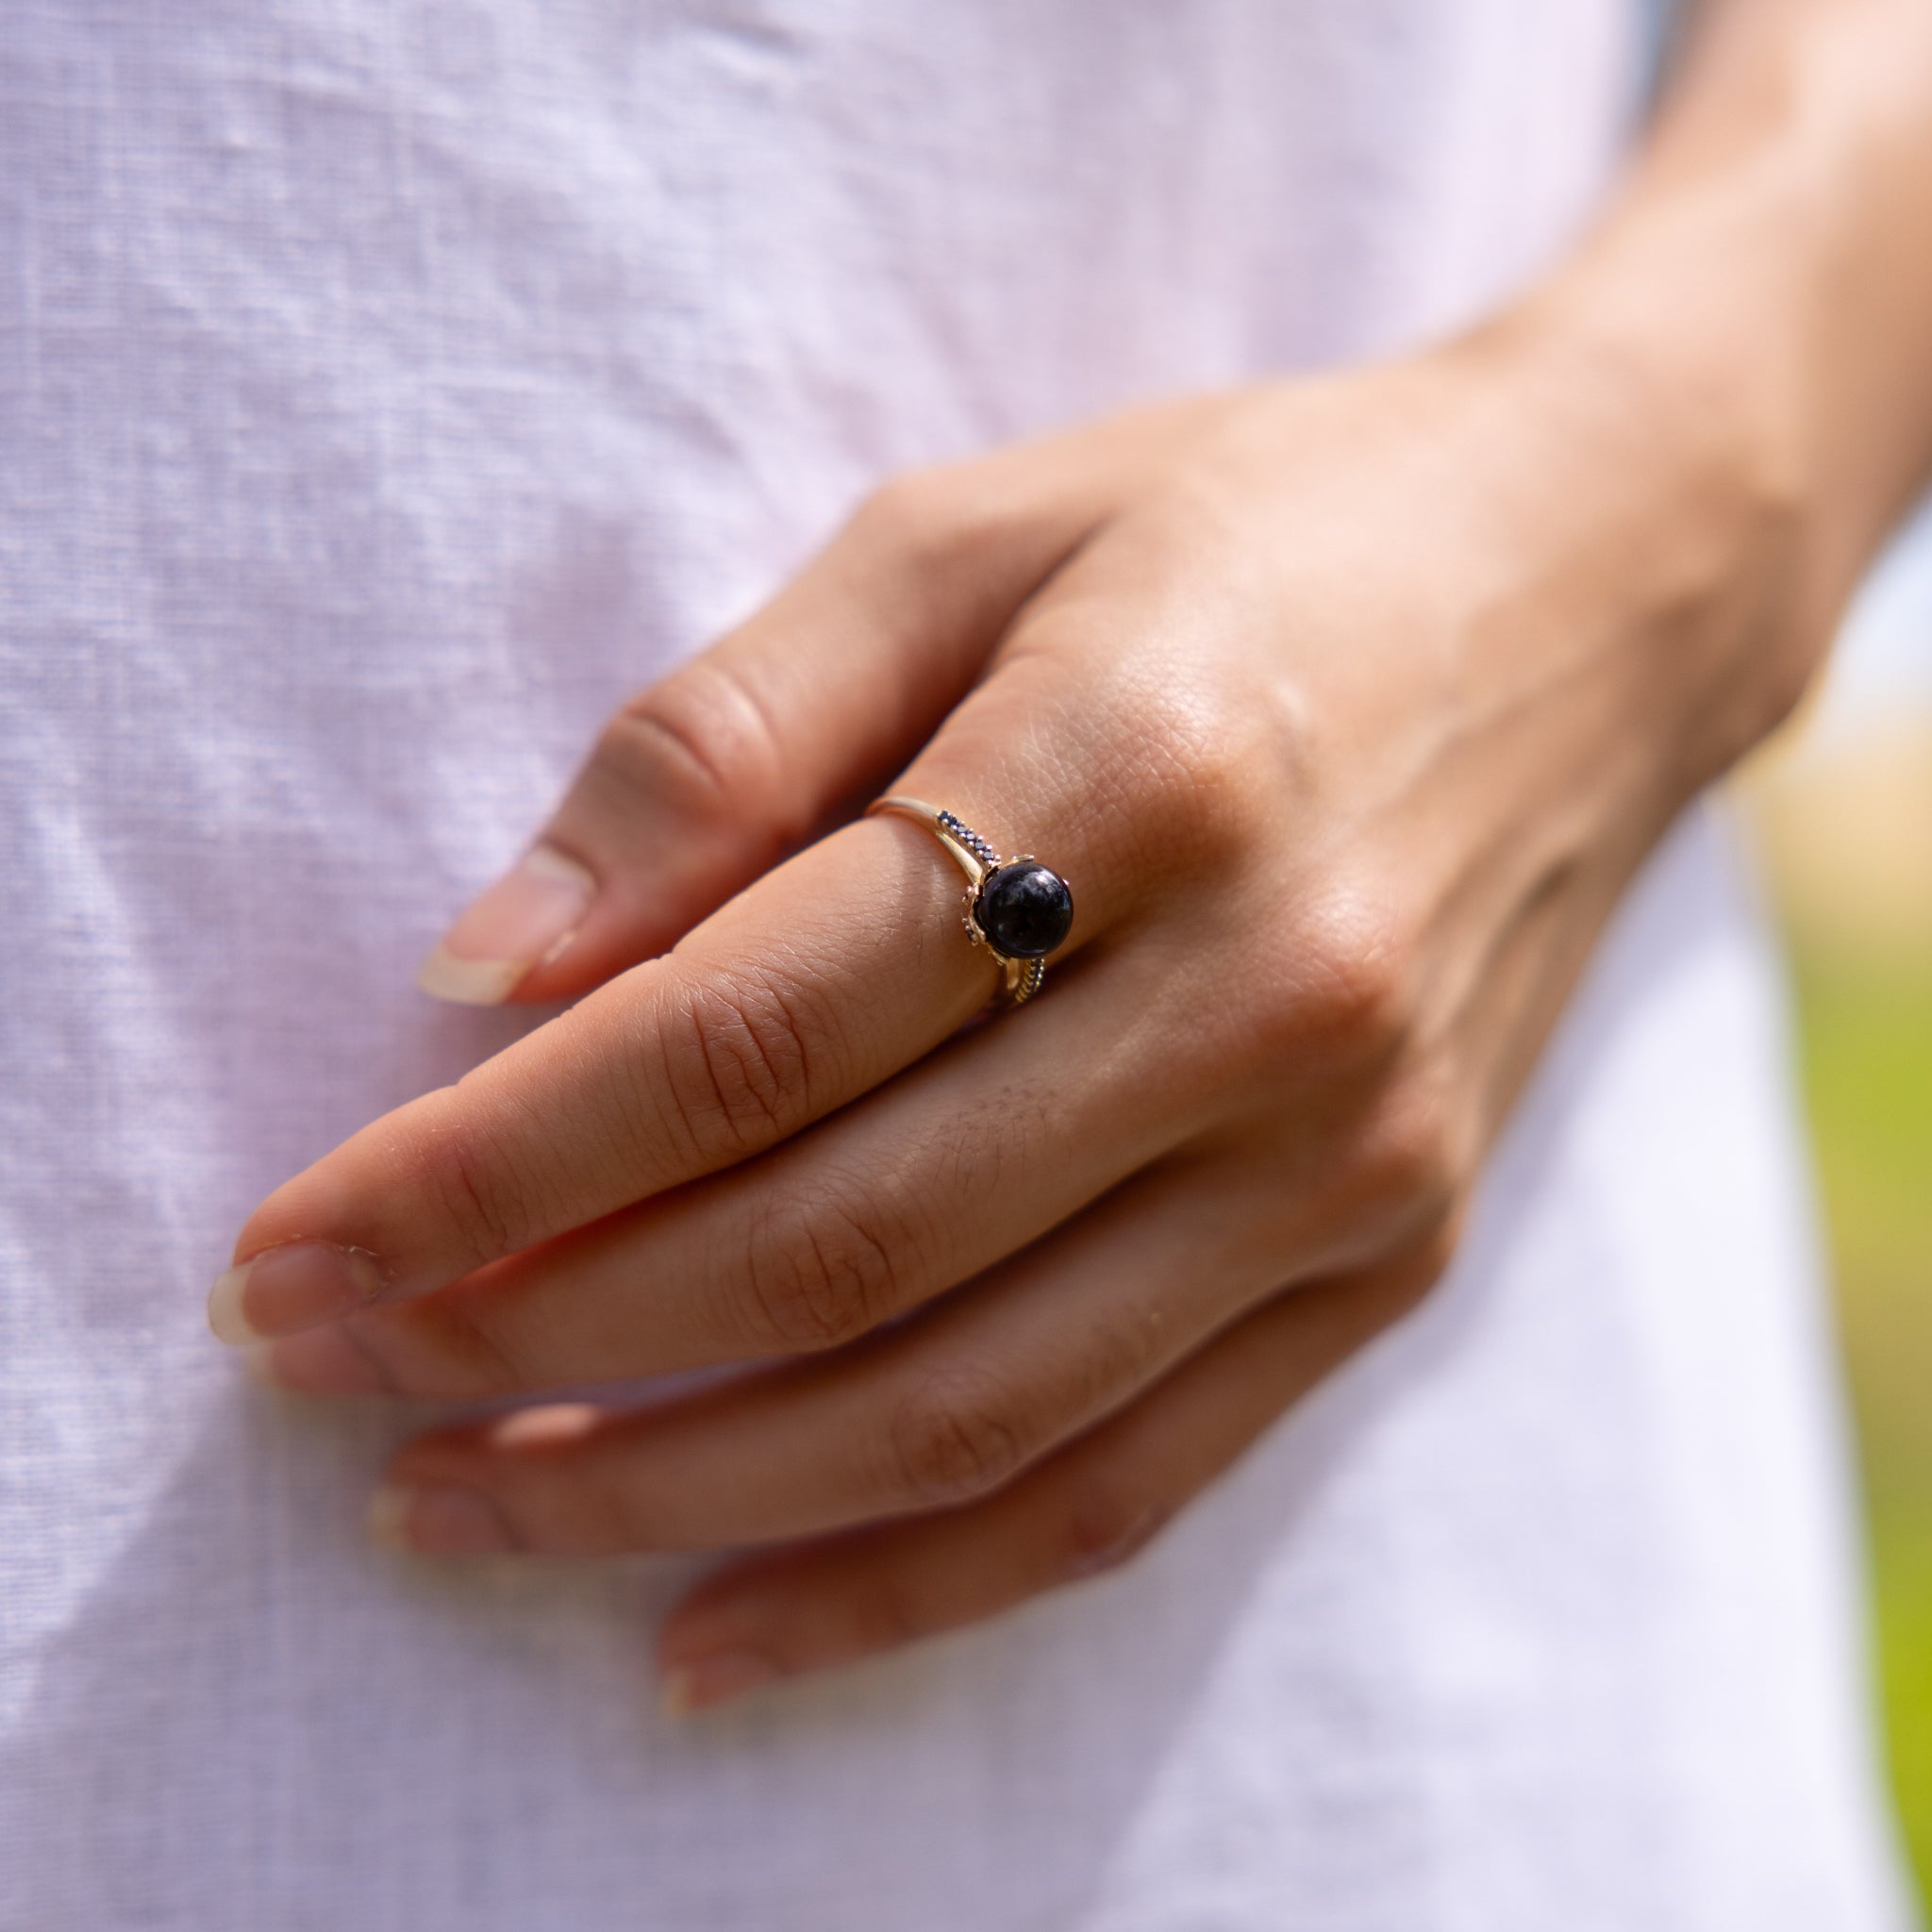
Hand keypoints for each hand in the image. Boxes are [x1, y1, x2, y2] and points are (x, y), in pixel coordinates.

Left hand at [213, 316, 1805, 1712]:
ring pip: (960, 1410)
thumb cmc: (1242, 528)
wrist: (1588, 594)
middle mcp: (1272, 996)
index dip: (494, 1158)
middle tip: (319, 1376)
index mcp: (1144, 768)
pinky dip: (905, 1591)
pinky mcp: (1388, 1258)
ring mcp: (1348, 1161)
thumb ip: (718, 739)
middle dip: (534, 1337)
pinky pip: (1121, 1483)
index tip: (303, 1241)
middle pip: (837, 1242)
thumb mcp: (964, 531)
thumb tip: (483, 964)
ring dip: (676, 1495)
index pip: (751, 1026)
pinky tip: (711, 1634)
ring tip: (458, 1511)